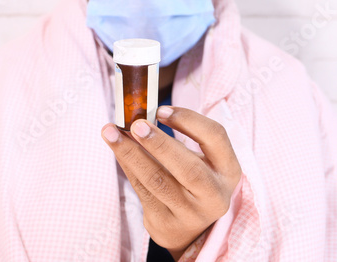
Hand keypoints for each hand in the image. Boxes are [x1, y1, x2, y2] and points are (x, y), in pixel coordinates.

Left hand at [101, 106, 241, 259]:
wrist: (192, 229)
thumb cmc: (195, 181)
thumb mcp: (203, 160)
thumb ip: (183, 138)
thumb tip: (142, 114)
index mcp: (228, 170)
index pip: (215, 137)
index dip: (189, 120)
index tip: (161, 110)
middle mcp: (214, 195)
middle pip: (188, 168)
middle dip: (159, 144)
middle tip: (135, 124)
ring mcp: (190, 214)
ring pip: (157, 181)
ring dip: (131, 153)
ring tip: (111, 132)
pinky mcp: (165, 224)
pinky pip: (141, 190)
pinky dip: (127, 166)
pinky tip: (117, 150)